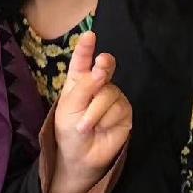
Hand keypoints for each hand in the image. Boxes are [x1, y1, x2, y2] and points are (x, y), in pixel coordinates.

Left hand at [51, 30, 131, 192]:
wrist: (80, 157)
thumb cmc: (68, 130)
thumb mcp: (69, 107)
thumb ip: (85, 87)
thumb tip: (102, 68)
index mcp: (79, 81)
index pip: (82, 60)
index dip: (86, 48)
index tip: (89, 35)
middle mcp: (98, 85)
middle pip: (105, 67)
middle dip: (103, 66)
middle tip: (101, 66)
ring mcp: (113, 97)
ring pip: (109, 93)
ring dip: (95, 111)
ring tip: (85, 126)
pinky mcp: (124, 111)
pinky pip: (118, 108)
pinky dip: (105, 119)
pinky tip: (100, 129)